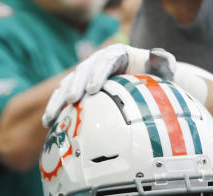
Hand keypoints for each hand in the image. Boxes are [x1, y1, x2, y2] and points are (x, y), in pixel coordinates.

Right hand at [42, 44, 176, 126]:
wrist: (147, 83)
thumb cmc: (156, 76)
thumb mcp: (164, 67)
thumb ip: (163, 61)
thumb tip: (158, 56)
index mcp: (116, 54)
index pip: (105, 61)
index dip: (98, 73)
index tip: (94, 88)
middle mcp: (97, 62)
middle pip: (83, 71)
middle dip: (76, 85)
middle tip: (72, 99)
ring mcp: (86, 76)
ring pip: (67, 84)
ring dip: (58, 100)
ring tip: (51, 116)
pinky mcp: (80, 90)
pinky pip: (64, 97)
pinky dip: (56, 109)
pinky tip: (48, 124)